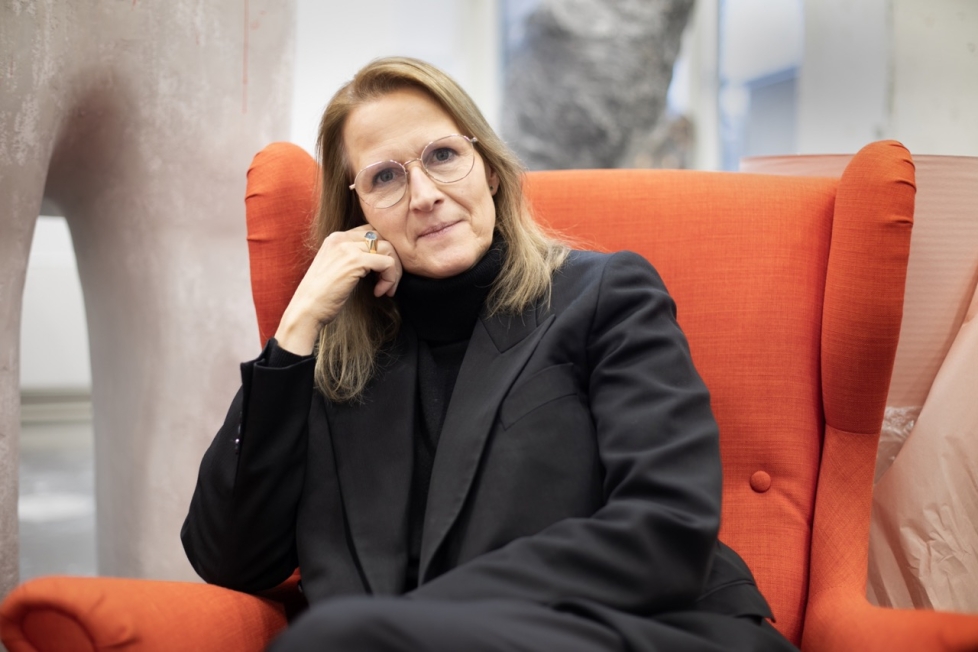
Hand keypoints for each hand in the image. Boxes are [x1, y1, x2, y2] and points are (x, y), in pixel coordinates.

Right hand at [274, 225, 401, 354]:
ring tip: (385, 289)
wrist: (306, 310)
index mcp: (336, 238)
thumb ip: (353, 258)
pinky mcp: (355, 261)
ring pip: (388, 248)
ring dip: (393, 271)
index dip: (382, 253)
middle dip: (392, 259)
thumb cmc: (321, 297)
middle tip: (388, 282)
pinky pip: (388, 263)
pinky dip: (389, 279)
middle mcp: (341, 238)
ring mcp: (348, 248)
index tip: (380, 275)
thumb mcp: (336, 269)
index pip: (371, 233)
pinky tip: (378, 293)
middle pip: (382, 237)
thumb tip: (380, 259)